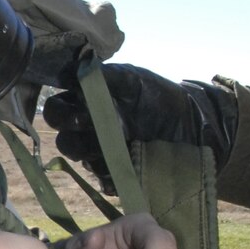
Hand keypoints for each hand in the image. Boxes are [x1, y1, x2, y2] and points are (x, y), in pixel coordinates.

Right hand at [44, 65, 237, 176]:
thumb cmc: (159, 97)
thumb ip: (105, 76)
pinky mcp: (117, 174)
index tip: (79, 112)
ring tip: (116, 148)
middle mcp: (90, 131)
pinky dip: (110, 176)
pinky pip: (103, 180)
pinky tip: (124, 167)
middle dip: (73, 139)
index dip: (61, 113)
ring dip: (92, 156)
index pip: (57, 110)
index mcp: (88, 105)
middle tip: (92, 132)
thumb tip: (76, 68)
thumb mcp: (133, 80)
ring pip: (81, 161)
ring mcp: (102, 154)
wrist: (192, 125)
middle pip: (64, 140)